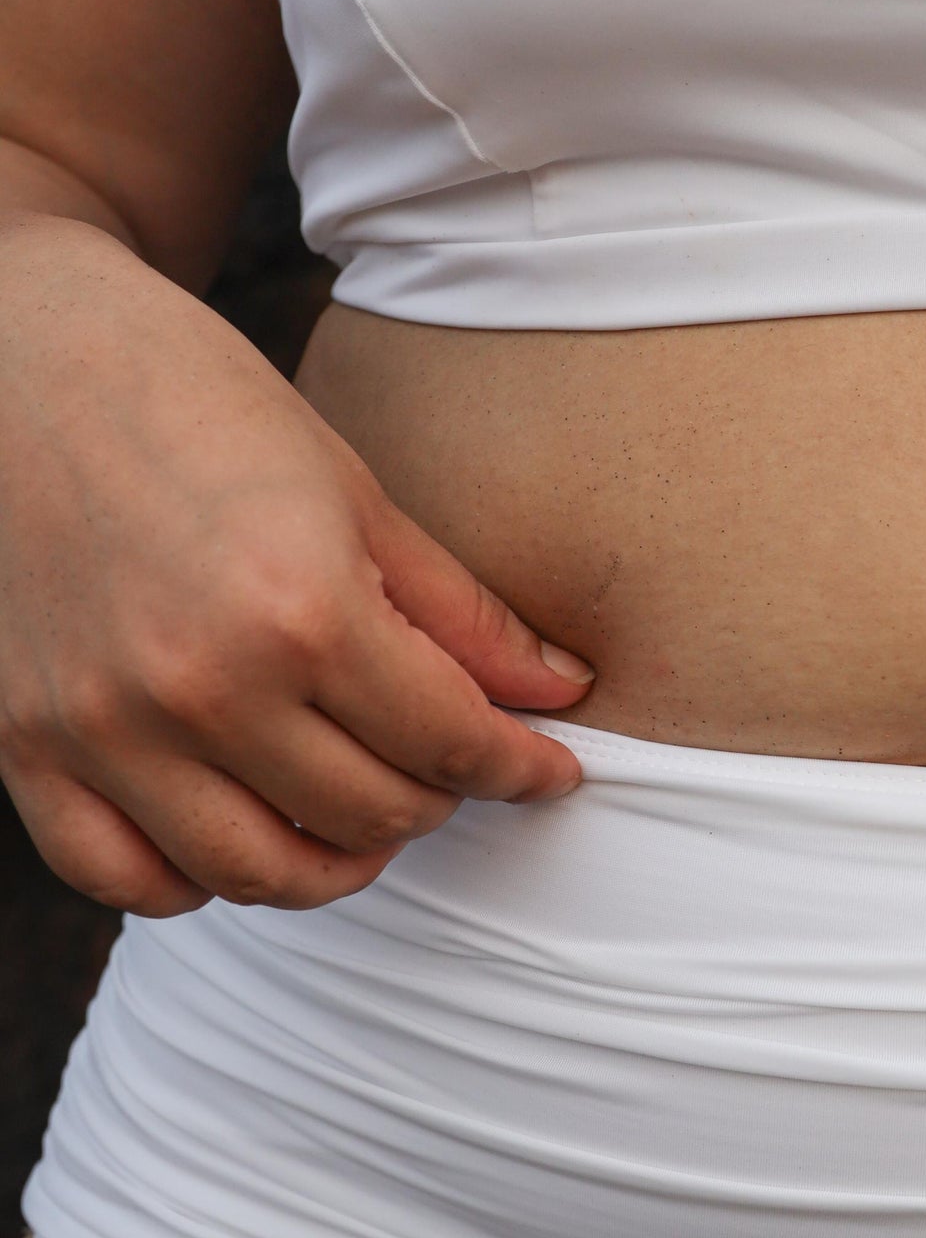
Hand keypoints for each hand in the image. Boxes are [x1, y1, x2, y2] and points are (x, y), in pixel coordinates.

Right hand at [0, 221, 593, 919]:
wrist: (21, 356)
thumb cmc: (196, 400)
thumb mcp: (351, 489)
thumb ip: (456, 610)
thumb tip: (560, 691)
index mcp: (299, 608)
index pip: (449, 742)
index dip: (519, 766)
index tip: (551, 770)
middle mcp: (201, 687)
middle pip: (367, 816)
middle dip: (436, 799)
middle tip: (451, 762)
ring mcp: (104, 730)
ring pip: (258, 872)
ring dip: (335, 859)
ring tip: (363, 809)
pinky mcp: (26, 748)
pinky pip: (125, 877)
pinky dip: (196, 881)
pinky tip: (242, 830)